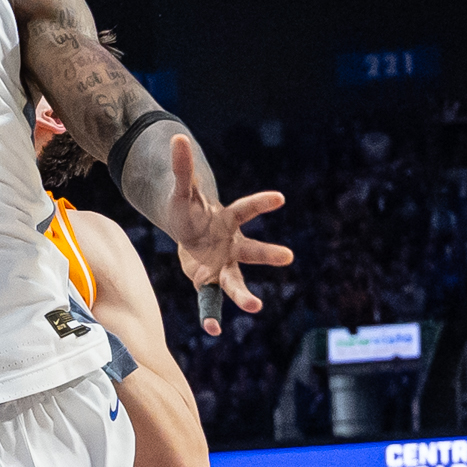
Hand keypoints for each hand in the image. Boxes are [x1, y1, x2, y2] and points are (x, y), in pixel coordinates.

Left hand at [165, 133, 291, 333]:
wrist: (191, 235)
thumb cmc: (191, 210)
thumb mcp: (182, 191)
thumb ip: (181, 168)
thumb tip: (177, 137)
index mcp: (228, 220)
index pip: (246, 209)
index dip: (261, 203)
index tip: (280, 198)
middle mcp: (233, 246)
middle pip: (252, 250)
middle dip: (269, 254)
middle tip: (288, 256)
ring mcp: (224, 266)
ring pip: (237, 282)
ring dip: (244, 295)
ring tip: (256, 306)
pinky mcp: (210, 283)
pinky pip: (212, 301)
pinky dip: (211, 315)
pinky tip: (212, 330)